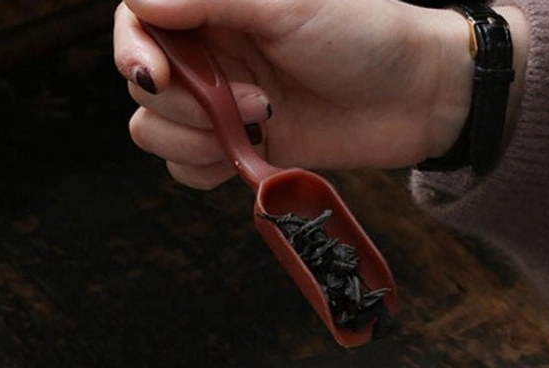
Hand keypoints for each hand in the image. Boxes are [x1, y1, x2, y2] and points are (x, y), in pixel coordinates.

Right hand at [113, 0, 525, 188]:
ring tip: (264, 123)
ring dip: (198, 141)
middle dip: (186, 105)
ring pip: (159, 133)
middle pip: (143, 88)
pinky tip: (253, 157)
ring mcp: (224, 106)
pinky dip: (210, 171)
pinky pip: (191, 171)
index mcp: (215, 7)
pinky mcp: (243, 150)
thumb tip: (139, 2)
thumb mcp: (287, 4)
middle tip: (254, 101)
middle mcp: (212, 55)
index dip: (133, 51)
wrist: (415, 99)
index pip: (137, 23)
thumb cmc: (363, 35)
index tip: (158, 76)